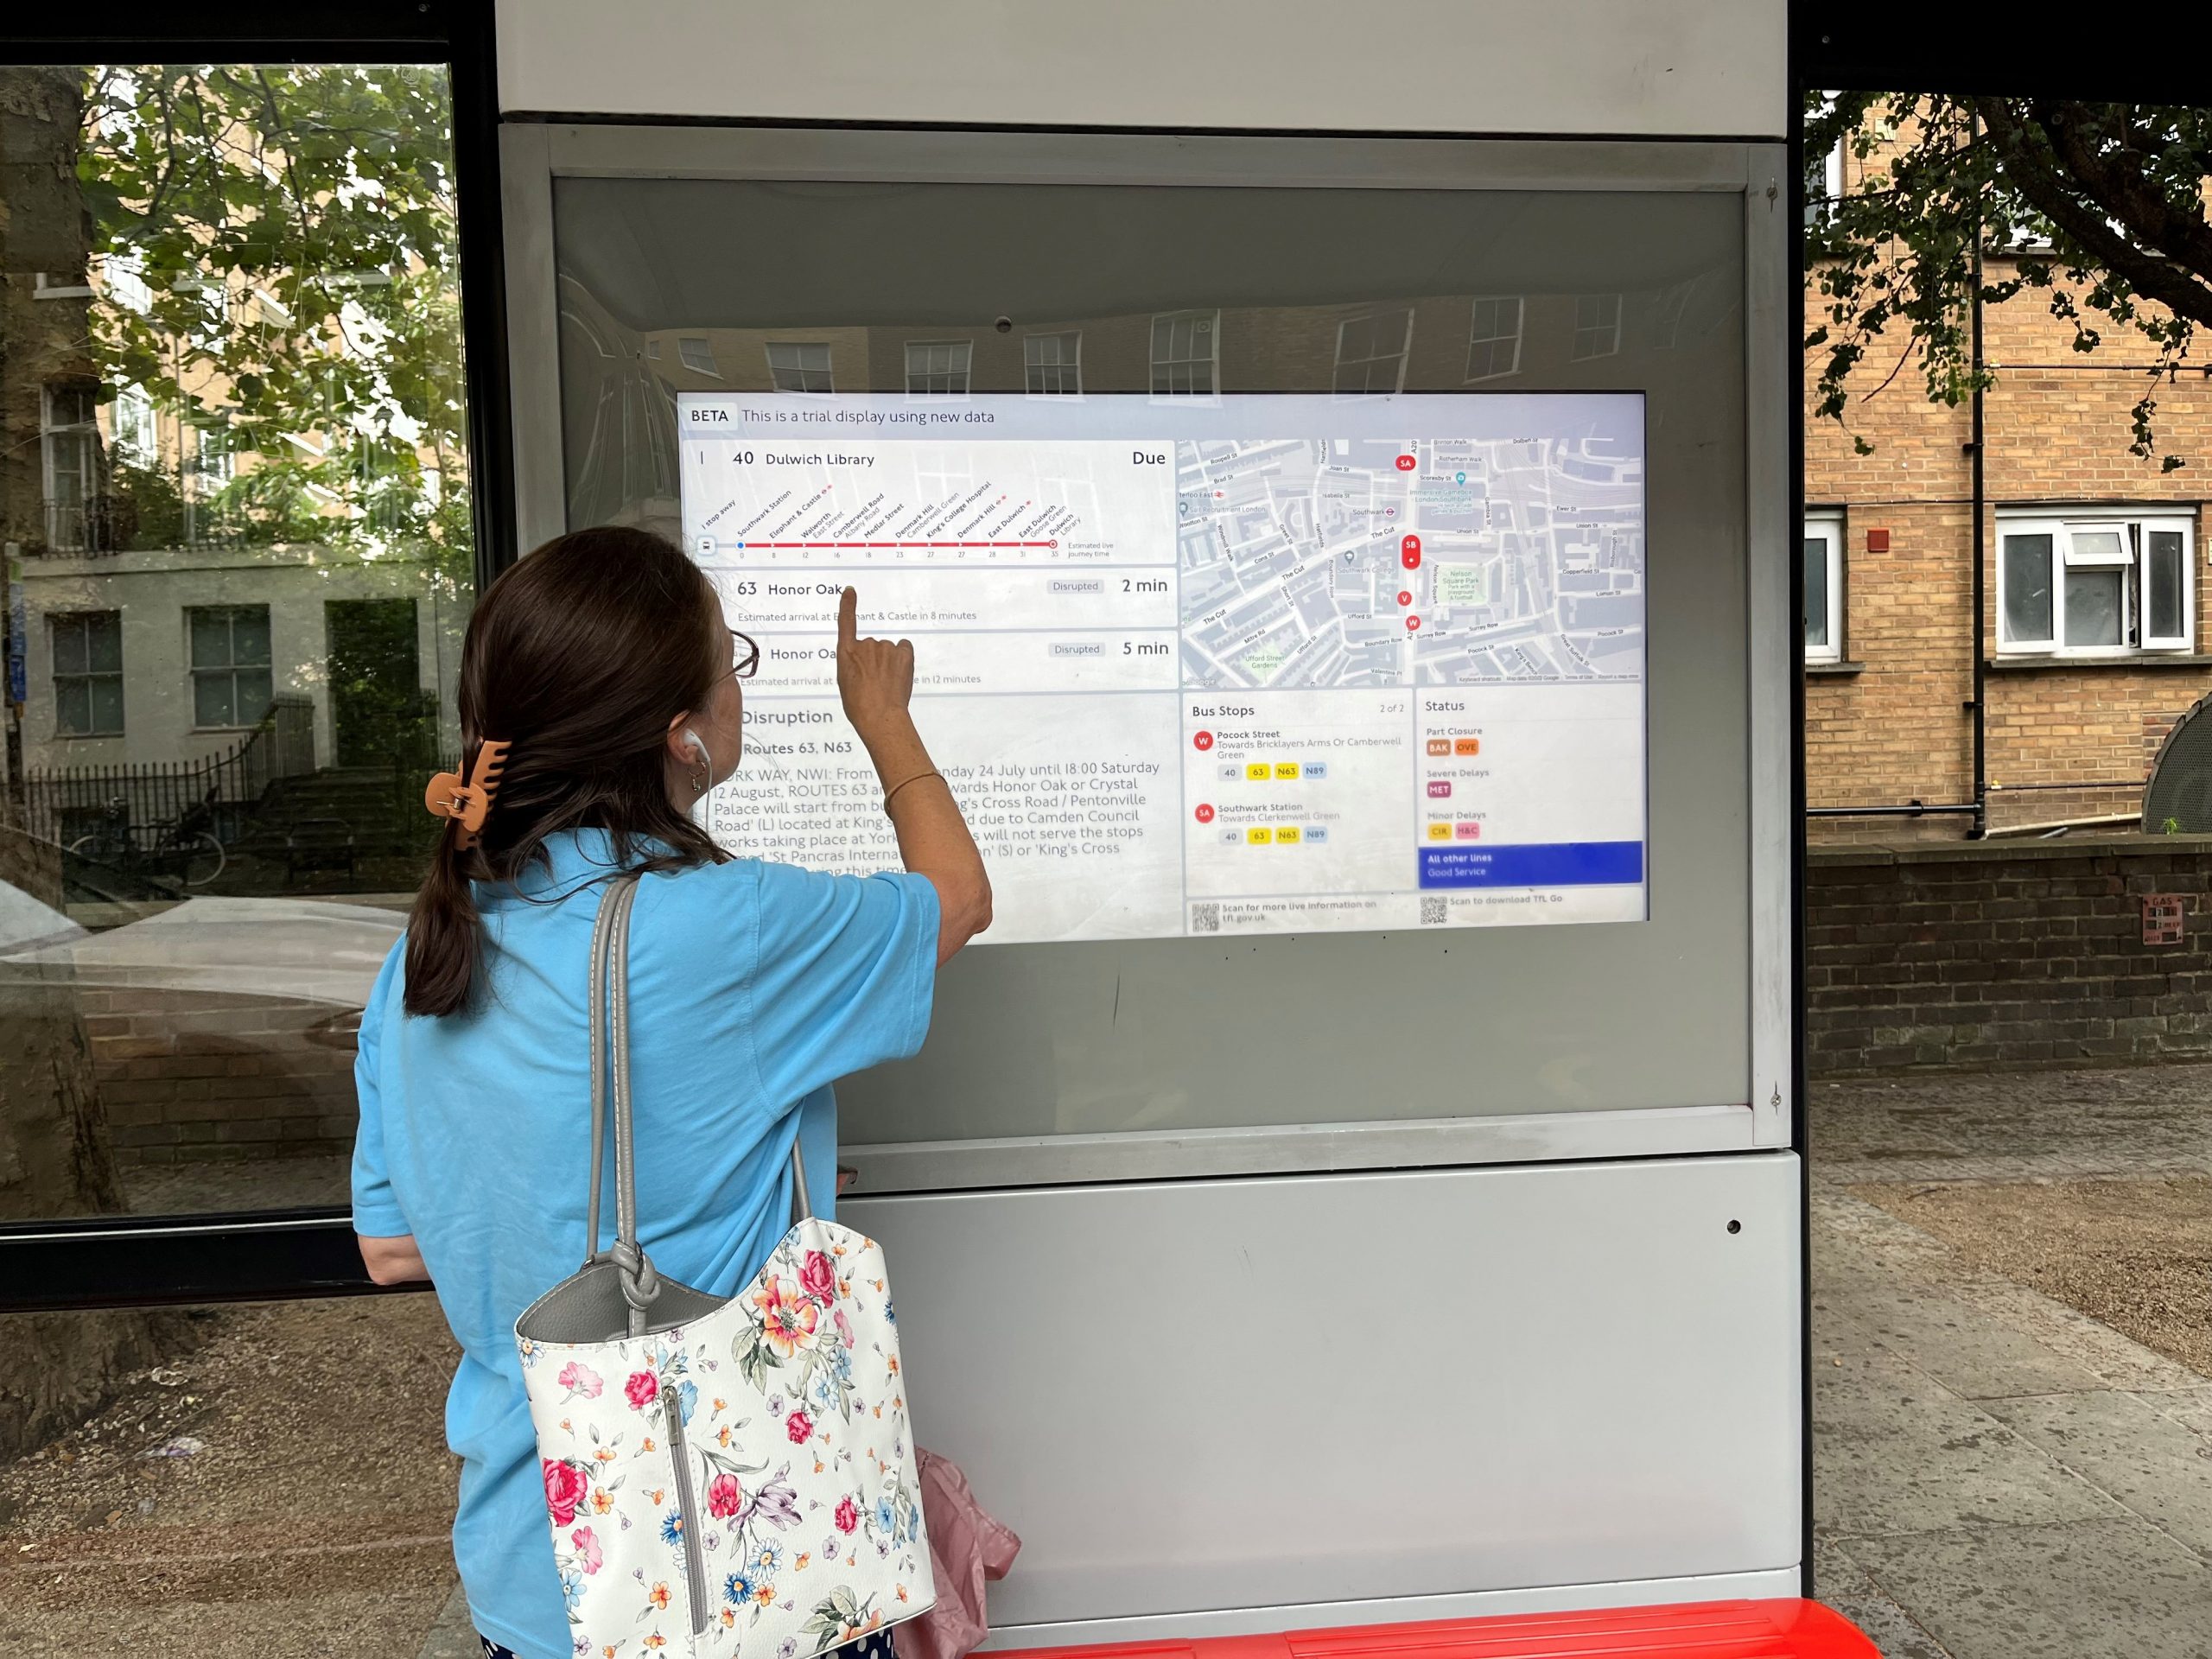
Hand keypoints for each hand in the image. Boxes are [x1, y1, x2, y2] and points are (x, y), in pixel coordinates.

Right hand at [836, 587, 914, 742]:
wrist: (879, 717)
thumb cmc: (859, 706)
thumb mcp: (846, 683)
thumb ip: (853, 664)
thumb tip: (865, 661)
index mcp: (846, 653)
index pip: (846, 622)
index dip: (848, 605)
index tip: (850, 591)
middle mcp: (865, 645)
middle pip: (872, 647)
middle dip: (875, 660)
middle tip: (874, 682)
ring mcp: (885, 648)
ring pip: (889, 651)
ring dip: (889, 663)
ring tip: (886, 684)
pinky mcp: (903, 653)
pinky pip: (904, 649)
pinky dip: (904, 659)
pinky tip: (899, 675)